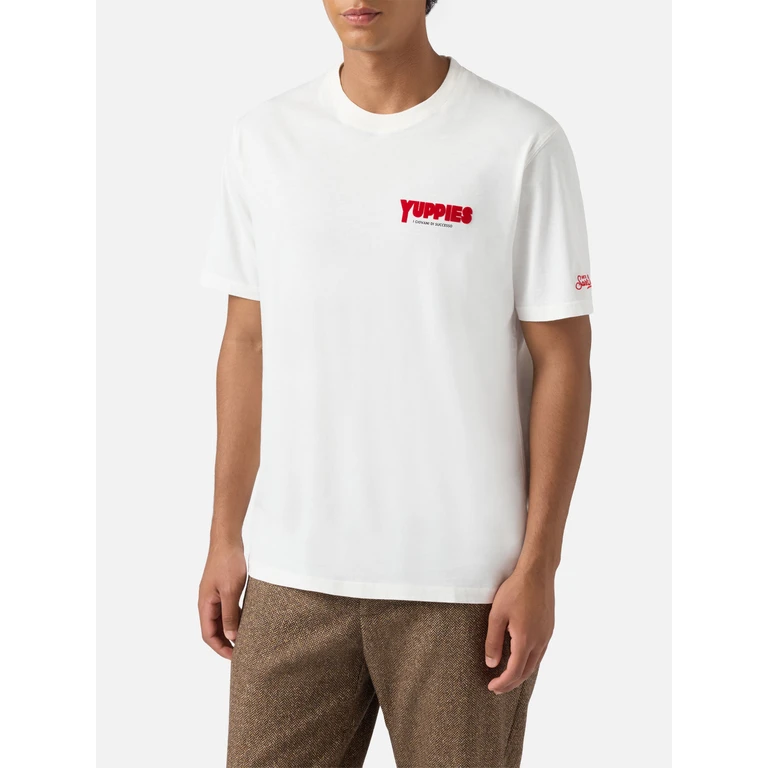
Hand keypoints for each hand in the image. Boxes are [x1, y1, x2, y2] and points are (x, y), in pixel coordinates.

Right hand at [198, 540, 246, 659]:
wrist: (227, 540)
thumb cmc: (227, 563)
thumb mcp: (231, 591)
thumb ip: (230, 614)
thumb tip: (231, 636)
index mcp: (205, 605)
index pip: (208, 635)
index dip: (220, 648)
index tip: (235, 657)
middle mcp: (207, 602)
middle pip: (213, 630)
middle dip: (225, 643)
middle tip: (242, 653)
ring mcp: (214, 596)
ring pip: (220, 620)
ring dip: (230, 631)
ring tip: (245, 640)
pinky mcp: (222, 589)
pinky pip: (227, 609)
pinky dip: (235, 618)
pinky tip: (247, 621)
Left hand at [485, 563, 554, 693]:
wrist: (537, 573)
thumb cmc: (515, 591)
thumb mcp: (497, 615)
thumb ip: (493, 641)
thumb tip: (491, 664)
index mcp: (525, 640)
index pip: (514, 671)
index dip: (503, 683)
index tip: (491, 687)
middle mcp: (539, 641)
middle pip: (526, 671)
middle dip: (512, 683)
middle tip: (498, 687)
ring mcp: (546, 635)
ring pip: (535, 663)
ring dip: (521, 673)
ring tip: (508, 676)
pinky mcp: (549, 628)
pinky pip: (540, 652)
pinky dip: (529, 662)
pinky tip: (521, 658)